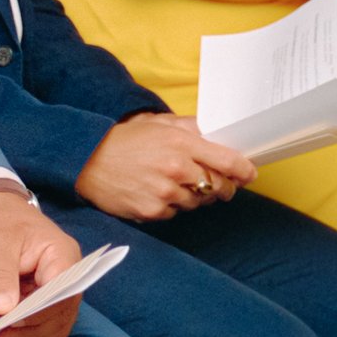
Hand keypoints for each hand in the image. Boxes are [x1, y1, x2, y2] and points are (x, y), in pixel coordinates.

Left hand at [0, 185, 82, 336]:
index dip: (39, 311)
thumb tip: (4, 309)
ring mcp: (61, 288)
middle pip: (62, 311)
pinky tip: (10, 334)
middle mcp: (69, 274)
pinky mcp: (48, 300)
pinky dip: (32, 334)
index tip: (11, 320)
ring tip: (2, 336)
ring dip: (32, 335)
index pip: (62, 291)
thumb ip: (0, 276)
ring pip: (57, 323)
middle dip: (33, 327)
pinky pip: (49, 325)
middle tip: (2, 333)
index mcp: (62, 254)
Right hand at [74, 112, 256, 222]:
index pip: (228, 161)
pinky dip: (172, 206)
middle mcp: (176, 169)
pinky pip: (175, 213)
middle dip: (224, 187)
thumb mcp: (158, 123)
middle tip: (220, 185)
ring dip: (195, 196)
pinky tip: (158, 193)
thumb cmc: (123, 140)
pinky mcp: (152, 211)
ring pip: (198, 202)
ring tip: (177, 185)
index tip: (249, 174)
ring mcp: (164, 193)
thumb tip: (217, 134)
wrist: (86, 160)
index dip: (244, 170)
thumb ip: (190, 127)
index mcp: (182, 143)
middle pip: (218, 186)